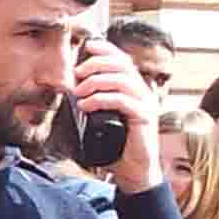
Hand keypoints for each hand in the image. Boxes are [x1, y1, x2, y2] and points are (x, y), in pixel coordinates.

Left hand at [73, 43, 163, 194]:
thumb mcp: (102, 119)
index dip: (107, 50)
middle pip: (123, 65)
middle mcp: (144, 93)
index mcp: (135, 89)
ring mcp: (146, 105)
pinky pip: (124, 102)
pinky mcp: (145, 119)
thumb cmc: (117, 145)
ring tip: (78, 91)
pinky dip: (102, 99)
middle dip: (97, 64)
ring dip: (97, 81)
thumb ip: (94, 102)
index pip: (123, 60)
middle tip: (77, 72)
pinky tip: (86, 105)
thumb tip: (72, 89)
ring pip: (124, 81)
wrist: (134, 171)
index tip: (88, 46)